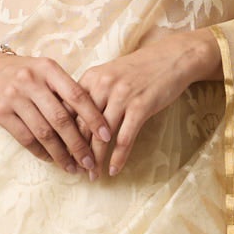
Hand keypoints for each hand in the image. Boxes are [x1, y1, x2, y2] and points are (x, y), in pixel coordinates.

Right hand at [0, 51, 110, 174]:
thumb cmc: (21, 73)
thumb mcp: (43, 71)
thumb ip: (64, 89)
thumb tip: (92, 119)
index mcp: (48, 69)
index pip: (77, 95)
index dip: (94, 118)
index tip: (107, 136)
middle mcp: (32, 81)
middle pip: (62, 119)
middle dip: (79, 145)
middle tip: (91, 162)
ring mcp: (14, 97)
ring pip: (44, 133)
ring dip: (61, 154)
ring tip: (73, 167)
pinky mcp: (0, 112)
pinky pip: (26, 138)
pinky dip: (41, 152)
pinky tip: (51, 159)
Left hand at [76, 27, 222, 177]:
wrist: (172, 57)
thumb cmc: (140, 69)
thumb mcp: (109, 74)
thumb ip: (92, 93)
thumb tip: (74, 119)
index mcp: (90, 78)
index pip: (68, 111)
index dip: (62, 135)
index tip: (61, 153)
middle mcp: (102, 86)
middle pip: (81, 126)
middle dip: (76, 152)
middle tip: (74, 170)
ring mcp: (122, 96)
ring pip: (101, 136)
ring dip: (96, 160)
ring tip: (92, 176)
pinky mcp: (141, 107)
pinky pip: (125, 138)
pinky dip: (118, 157)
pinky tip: (113, 170)